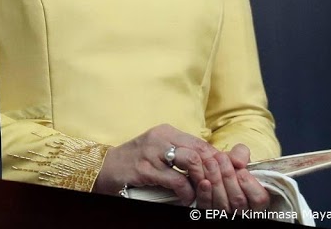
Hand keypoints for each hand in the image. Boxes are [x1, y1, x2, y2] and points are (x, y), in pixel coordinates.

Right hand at [93, 124, 218, 204]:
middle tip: (214, 187)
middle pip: (200, 150)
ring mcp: (152, 152)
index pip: (202, 143)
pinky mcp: (145, 169)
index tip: (224, 176)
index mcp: (167, 131)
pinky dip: (186, 192)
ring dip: (201, 180)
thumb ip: (182, 153)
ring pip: (192, 161)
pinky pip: (177, 181)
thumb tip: (212, 164)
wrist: (106, 168)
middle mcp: (160, 138)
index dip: (217, 161)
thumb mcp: (160, 151)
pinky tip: (185, 198)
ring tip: (200, 192)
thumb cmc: (137, 161)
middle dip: (213, 171)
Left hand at [193, 144, 269, 211]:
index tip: (239, 167)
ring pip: (223, 204)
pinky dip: (205, 194)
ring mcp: (226, 213)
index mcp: (256, 199)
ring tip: (209, 163)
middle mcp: (243, 210)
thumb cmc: (228, 166)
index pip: (259, 198)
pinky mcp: (209, 212)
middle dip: (228, 176)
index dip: (249, 183)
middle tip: (220, 158)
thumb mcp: (238, 159)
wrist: (211, 170)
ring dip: (216, 181)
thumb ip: (241, 154)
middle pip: (238, 200)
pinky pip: (207, 207)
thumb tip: (238, 161)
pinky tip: (203, 181)